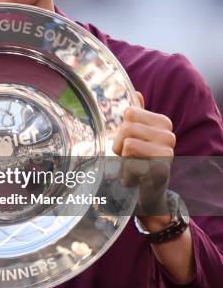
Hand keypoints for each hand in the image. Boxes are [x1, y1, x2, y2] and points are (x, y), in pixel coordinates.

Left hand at [112, 93, 175, 231]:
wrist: (148, 196)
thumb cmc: (138, 163)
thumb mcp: (137, 136)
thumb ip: (137, 114)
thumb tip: (136, 91)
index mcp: (163, 123)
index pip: (129, 112)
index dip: (121, 130)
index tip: (128, 143)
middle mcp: (169, 135)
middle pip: (126, 128)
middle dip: (118, 146)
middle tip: (128, 159)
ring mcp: (167, 154)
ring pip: (127, 145)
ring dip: (121, 161)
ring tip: (131, 168)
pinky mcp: (160, 171)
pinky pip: (130, 164)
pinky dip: (125, 175)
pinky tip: (135, 180)